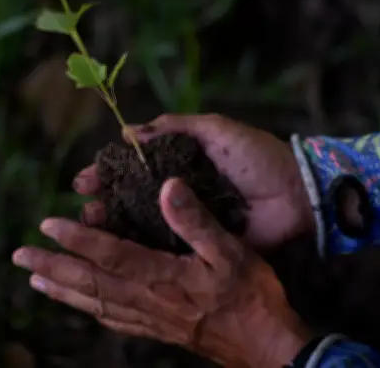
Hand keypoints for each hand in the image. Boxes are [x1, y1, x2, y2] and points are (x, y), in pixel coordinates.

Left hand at [12, 179, 310, 366]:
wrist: (267, 347)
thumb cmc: (252, 296)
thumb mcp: (231, 251)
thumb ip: (196, 220)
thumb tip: (167, 186)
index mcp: (162, 276)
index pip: (109, 254)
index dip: (77, 238)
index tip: (47, 224)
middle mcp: (148, 299)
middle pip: (90, 282)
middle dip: (53, 267)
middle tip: (20, 256)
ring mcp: (151, 318)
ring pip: (96, 302)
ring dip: (62, 290)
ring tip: (36, 280)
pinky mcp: (158, 330)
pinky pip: (114, 320)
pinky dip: (91, 309)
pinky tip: (82, 305)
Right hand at [76, 114, 314, 249]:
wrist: (295, 192)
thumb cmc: (256, 155)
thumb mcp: (213, 130)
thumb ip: (171, 128)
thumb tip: (126, 132)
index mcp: (178, 163)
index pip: (131, 168)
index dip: (106, 173)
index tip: (84, 181)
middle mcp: (177, 192)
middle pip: (129, 198)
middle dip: (103, 202)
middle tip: (85, 207)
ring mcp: (186, 220)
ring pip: (141, 224)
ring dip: (114, 225)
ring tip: (93, 226)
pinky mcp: (200, 244)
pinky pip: (166, 247)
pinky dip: (142, 248)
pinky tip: (119, 251)